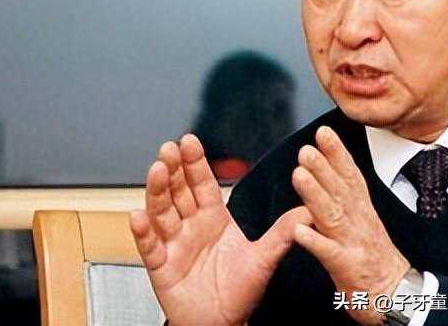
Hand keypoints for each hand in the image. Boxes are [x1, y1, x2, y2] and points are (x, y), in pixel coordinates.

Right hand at [130, 134, 310, 325]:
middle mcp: (191, 226)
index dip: (195, 163)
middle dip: (173, 169)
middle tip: (169, 148)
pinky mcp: (161, 266)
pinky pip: (150, 247)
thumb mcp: (264, 258)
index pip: (202, 184)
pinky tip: (138, 215)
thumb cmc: (240, 293)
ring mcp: (174, 244)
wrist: (222, 324)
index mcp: (214, 217)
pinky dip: (143, 231)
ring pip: (162, 212)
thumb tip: (309, 209)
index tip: (189, 141)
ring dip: (157, 190)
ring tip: (156, 170)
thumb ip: (282, 232)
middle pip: (178, 191)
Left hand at [291, 126, 409, 324]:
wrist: (398, 297)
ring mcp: (353, 244)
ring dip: (315, 193)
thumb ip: (343, 197)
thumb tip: (322, 170)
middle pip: (340, 190)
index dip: (338, 153)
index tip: (324, 132)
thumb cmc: (373, 259)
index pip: (350, 176)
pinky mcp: (348, 268)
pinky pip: (329, 253)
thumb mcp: (361, 222)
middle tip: (306, 148)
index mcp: (361, 210)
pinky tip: (298, 231)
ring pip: (332, 215)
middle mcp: (359, 222)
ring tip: (298, 174)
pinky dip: (315, 241)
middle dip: (323, 167)